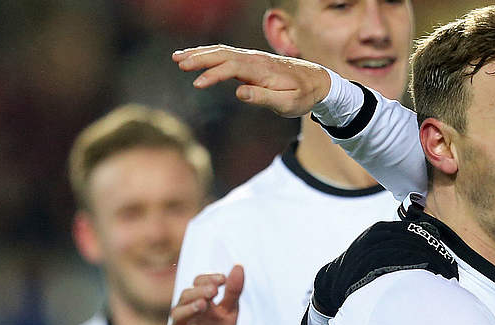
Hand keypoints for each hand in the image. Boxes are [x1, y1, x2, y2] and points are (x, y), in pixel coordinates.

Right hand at [163, 266, 243, 324]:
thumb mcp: (228, 314)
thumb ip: (233, 293)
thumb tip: (239, 267)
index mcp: (198, 302)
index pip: (197, 284)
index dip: (208, 279)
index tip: (223, 279)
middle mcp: (186, 313)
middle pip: (185, 296)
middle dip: (199, 291)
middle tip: (214, 290)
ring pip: (178, 315)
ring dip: (190, 308)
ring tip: (204, 304)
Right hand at [173, 45, 330, 117]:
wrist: (317, 80)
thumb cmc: (303, 96)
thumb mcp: (288, 103)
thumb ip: (264, 98)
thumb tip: (239, 92)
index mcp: (262, 70)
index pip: (232, 68)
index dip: (213, 74)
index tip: (197, 84)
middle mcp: (255, 59)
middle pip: (222, 54)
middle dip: (199, 57)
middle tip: (178, 62)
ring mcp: (252, 57)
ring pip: (222, 51)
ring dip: (200, 53)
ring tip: (178, 58)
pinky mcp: (251, 60)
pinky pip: (226, 53)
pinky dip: (209, 53)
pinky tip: (196, 57)